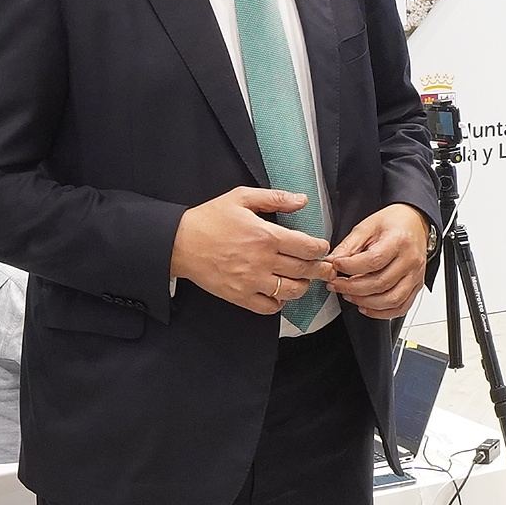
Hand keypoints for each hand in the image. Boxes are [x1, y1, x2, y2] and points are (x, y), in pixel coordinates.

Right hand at [172, 187, 334, 314]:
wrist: (179, 243)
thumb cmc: (210, 218)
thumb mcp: (241, 198)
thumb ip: (275, 198)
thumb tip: (302, 200)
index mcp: (266, 236)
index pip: (307, 247)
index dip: (320, 248)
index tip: (322, 248)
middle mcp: (263, 261)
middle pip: (304, 270)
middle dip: (320, 269)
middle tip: (326, 268)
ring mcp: (251, 281)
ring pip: (291, 291)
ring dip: (303, 286)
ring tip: (303, 280)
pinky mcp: (239, 296)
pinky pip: (269, 307)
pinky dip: (279, 303)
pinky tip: (279, 293)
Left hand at [326, 204, 431, 319]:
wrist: (414, 223)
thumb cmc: (393, 223)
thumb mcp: (367, 227)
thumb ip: (349, 246)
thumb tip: (331, 261)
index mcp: (399, 241)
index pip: (373, 261)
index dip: (350, 267)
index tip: (335, 266)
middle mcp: (410, 260)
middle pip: (380, 283)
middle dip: (352, 288)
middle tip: (336, 284)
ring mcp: (416, 275)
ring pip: (391, 300)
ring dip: (366, 302)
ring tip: (349, 295)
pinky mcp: (416, 286)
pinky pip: (401, 307)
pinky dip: (382, 313)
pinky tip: (366, 306)